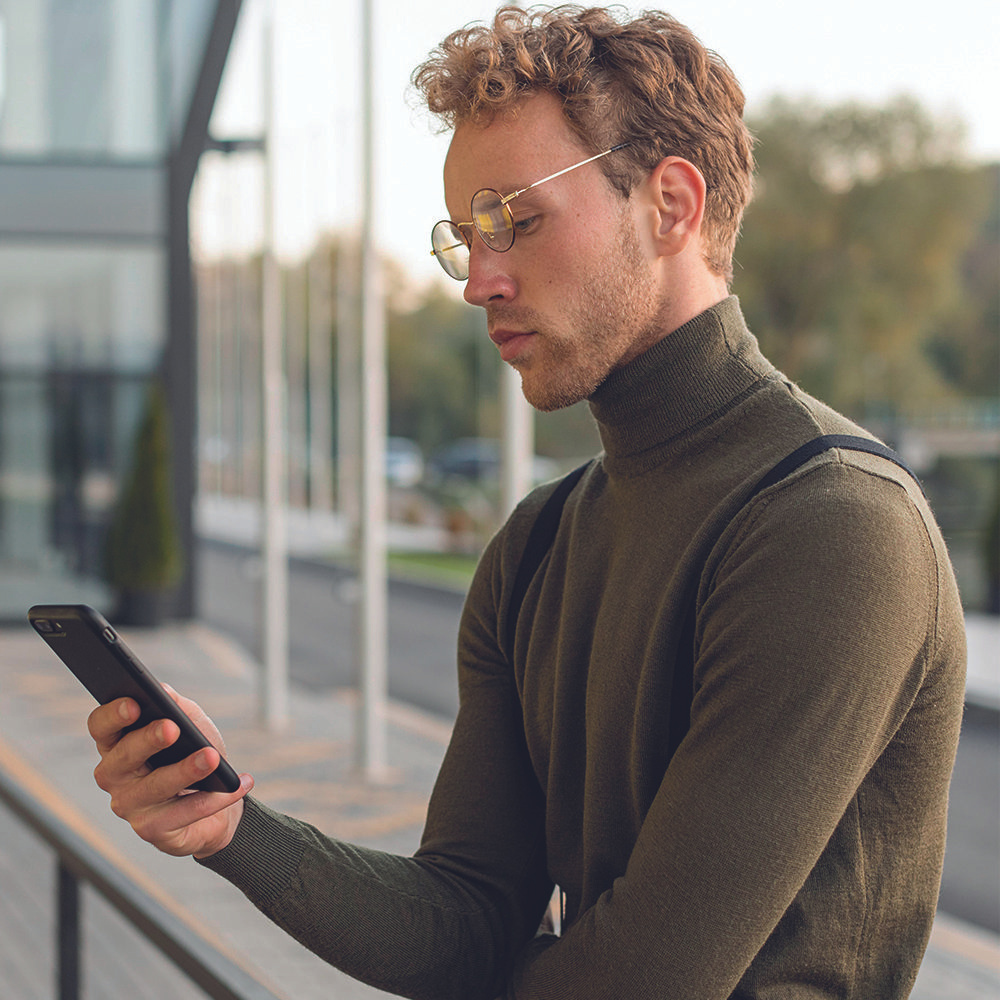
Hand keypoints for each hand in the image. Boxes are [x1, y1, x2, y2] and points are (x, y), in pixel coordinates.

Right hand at [89, 686, 252, 858]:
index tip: (134, 703)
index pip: (101, 727)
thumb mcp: (192, 724)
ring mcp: (129, 805)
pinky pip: (183, 813)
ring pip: (155, 787)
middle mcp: (114, 776)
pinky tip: (237, 784)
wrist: (218, 798)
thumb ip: (177, 706)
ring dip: (186, 771)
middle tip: (172, 728)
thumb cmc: (196, 753)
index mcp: (117, 744)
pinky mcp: (151, 830)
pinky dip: (214, 799)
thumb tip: (163, 690)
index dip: (113, 715)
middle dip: (148, 740)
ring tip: (212, 757)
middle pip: (124, 756)